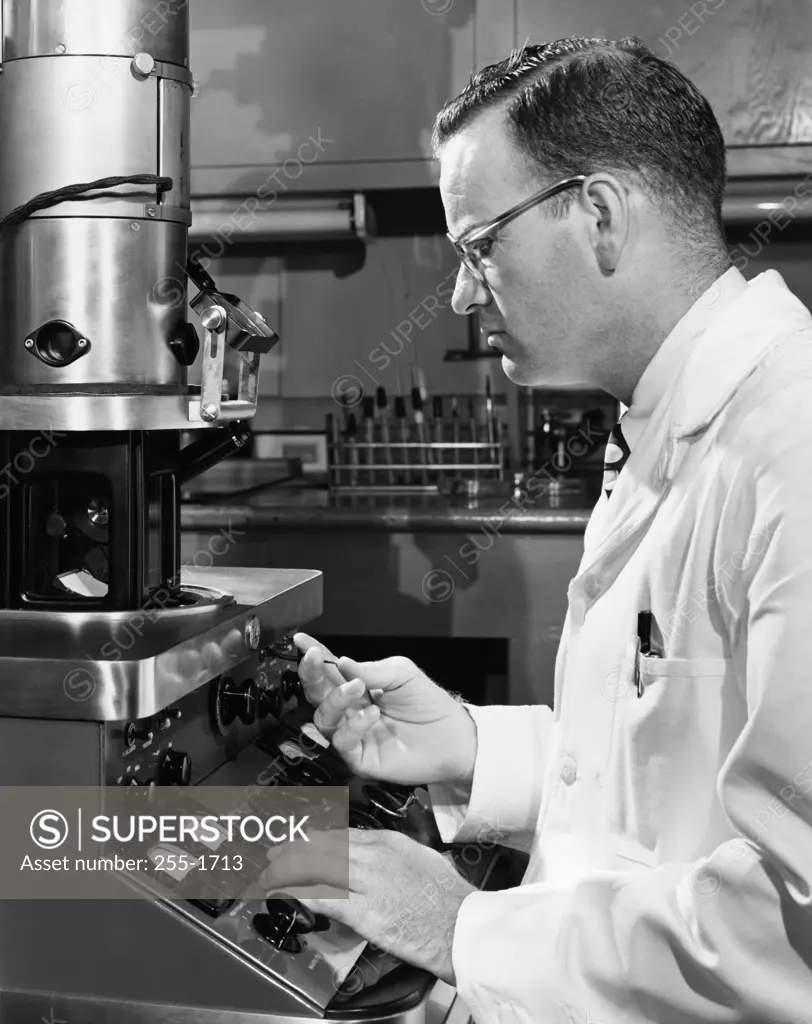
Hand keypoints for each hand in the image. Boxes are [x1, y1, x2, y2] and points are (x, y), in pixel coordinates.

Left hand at [259, 828, 474, 984]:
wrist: (460, 924)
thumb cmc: (447, 897)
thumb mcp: (421, 858)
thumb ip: (393, 854)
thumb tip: (372, 856)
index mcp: (389, 841)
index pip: (341, 835)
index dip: (315, 839)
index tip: (301, 842)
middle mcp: (375, 855)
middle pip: (324, 847)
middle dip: (294, 850)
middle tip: (275, 854)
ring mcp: (368, 881)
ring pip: (318, 867)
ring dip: (289, 869)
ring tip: (271, 873)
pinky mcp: (365, 910)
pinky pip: (324, 897)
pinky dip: (299, 892)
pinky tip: (282, 891)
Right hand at [294, 633, 477, 784]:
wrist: (451, 737)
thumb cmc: (428, 704)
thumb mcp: (403, 673)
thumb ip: (372, 669)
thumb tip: (342, 662)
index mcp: (359, 686)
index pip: (330, 670)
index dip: (314, 657)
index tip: (300, 641)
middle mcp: (351, 709)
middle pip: (318, 693)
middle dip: (311, 674)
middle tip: (314, 658)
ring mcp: (353, 733)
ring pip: (324, 718)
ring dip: (335, 699)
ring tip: (357, 688)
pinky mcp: (360, 757)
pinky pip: (342, 742)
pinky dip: (353, 726)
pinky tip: (371, 715)